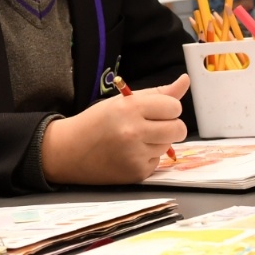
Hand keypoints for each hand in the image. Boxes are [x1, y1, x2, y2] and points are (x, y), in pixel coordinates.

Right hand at [39, 74, 189, 185]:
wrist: (69, 151)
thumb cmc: (96, 122)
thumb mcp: (122, 101)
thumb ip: (157, 94)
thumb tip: (185, 80)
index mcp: (129, 108)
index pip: (174, 107)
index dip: (168, 108)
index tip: (156, 110)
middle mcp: (133, 132)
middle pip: (179, 128)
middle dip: (170, 126)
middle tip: (151, 125)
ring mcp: (135, 155)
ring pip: (168, 145)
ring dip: (157, 142)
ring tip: (134, 140)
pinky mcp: (136, 173)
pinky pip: (157, 162)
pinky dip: (147, 157)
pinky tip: (129, 154)